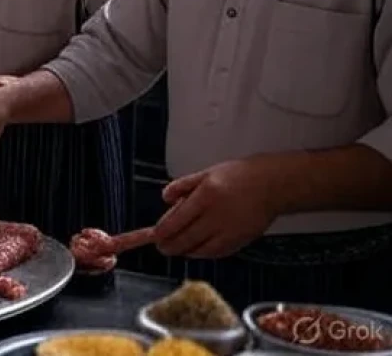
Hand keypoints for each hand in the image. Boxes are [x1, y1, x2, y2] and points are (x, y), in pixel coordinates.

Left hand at [152, 157, 280, 258]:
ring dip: (184, 251)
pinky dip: (203, 254)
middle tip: (161, 247)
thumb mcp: (205, 174)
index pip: (176, 221)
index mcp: (205, 196)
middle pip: (185, 239)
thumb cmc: (238, 176)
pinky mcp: (241, 241)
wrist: (272, 185)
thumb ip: (182, 185)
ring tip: (176, 249)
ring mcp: (229, 231)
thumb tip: (165, 199)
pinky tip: (196, 250)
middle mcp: (216, 216)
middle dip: (169, 246)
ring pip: (200, 250)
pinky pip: (216, 253)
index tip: (153, 236)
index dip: (161, 232)